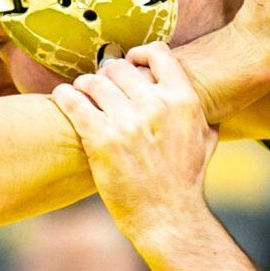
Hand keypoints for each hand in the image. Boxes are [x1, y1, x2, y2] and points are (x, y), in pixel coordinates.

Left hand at [52, 45, 216, 234]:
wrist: (168, 217)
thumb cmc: (186, 181)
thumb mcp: (206, 140)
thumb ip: (201, 114)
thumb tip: (199, 98)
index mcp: (182, 100)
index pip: (158, 53)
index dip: (139, 53)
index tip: (129, 62)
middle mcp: (155, 106)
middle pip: (118, 67)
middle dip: (106, 75)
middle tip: (99, 87)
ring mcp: (127, 122)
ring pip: (94, 82)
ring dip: (83, 85)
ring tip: (80, 93)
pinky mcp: (101, 140)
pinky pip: (74, 102)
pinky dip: (65, 96)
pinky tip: (63, 97)